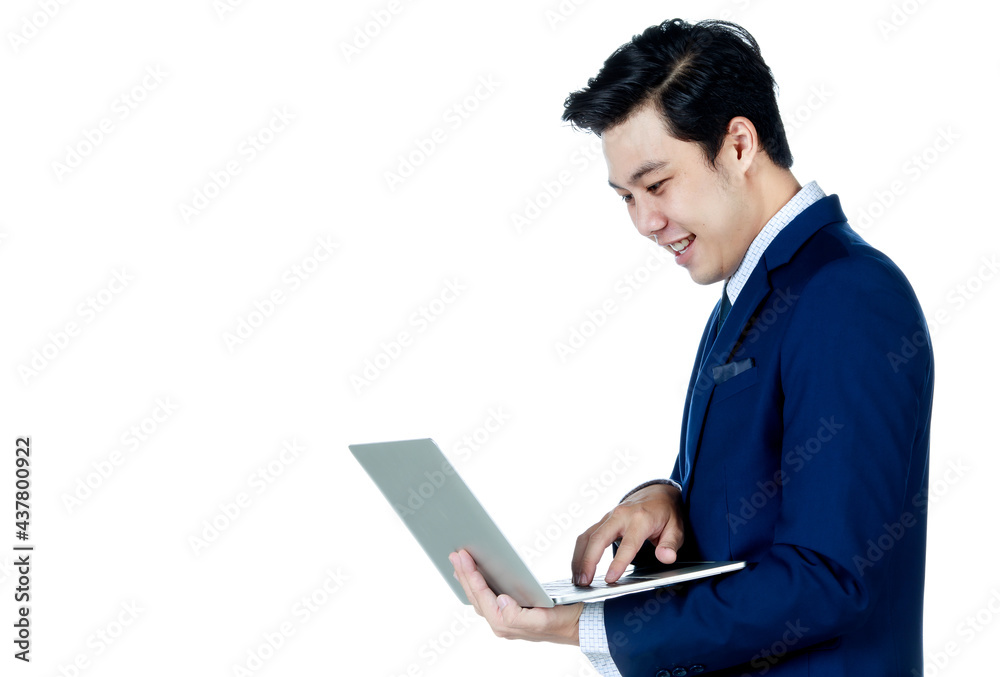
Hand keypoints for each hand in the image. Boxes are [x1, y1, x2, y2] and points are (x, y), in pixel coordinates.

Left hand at [449, 549, 582, 645]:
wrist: (580, 625)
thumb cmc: (565, 620)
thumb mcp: (545, 619)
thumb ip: (518, 617)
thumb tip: (499, 602)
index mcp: (506, 625)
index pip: (482, 598)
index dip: (471, 577)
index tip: (464, 558)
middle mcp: (502, 624)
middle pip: (476, 597)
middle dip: (464, 575)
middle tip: (455, 553)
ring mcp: (504, 618)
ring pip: (478, 597)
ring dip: (467, 578)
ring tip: (459, 560)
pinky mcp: (509, 611)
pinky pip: (486, 597)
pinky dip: (477, 583)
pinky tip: (472, 573)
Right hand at [572, 482, 683, 585]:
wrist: (657, 493)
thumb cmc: (667, 514)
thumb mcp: (677, 528)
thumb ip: (671, 544)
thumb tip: (666, 557)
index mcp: (641, 519)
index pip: (628, 544)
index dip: (618, 563)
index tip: (609, 579)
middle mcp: (621, 515)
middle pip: (598, 538)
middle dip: (588, 561)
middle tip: (584, 583)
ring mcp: (609, 516)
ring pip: (587, 536)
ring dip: (579, 558)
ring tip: (577, 580)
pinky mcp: (602, 521)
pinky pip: (586, 535)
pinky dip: (579, 552)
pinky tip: (578, 568)